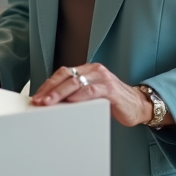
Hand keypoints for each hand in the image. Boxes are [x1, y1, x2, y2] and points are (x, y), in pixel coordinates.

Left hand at [31, 63, 167, 127]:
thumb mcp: (91, 96)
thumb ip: (76, 95)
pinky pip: (91, 91)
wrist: (139, 106)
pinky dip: (78, 96)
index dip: (48, 84)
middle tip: (38, 100)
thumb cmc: (114, 102)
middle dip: (50, 89)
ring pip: (76, 83)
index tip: (37, 96)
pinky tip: (69, 102)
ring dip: (59, 94)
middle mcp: (94, 70)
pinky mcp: (111, 89)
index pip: (62, 74)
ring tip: (48, 103)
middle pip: (66, 76)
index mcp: (87, 70)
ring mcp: (103, 78)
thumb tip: (52, 103)